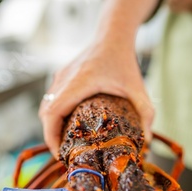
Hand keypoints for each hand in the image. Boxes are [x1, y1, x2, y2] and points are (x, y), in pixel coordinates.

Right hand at [39, 39, 153, 157]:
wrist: (113, 36)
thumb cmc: (125, 61)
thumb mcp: (138, 88)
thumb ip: (145, 113)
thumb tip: (146, 140)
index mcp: (79, 82)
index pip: (53, 113)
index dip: (51, 136)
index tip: (60, 153)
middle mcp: (64, 79)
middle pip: (45, 113)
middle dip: (51, 136)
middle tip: (63, 154)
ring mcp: (60, 77)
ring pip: (46, 107)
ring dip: (51, 126)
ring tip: (64, 144)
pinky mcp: (61, 76)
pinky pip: (51, 99)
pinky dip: (54, 115)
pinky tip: (67, 127)